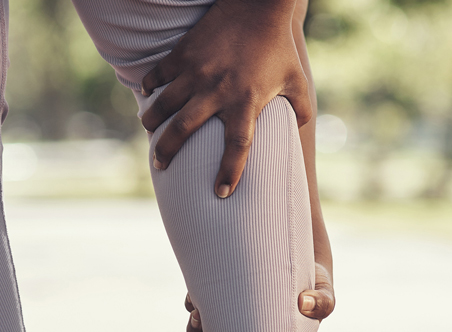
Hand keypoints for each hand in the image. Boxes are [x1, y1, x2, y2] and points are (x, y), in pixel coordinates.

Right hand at [141, 0, 311, 198]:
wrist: (257, 5)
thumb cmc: (278, 46)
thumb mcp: (297, 79)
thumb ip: (302, 109)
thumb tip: (302, 130)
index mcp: (246, 101)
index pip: (237, 147)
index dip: (229, 173)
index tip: (221, 193)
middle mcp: (217, 90)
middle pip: (184, 131)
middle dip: (166, 152)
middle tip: (159, 165)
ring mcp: (196, 72)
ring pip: (163, 105)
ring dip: (152, 122)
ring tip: (149, 131)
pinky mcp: (183, 54)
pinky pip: (158, 75)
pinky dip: (149, 87)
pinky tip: (148, 95)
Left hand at [185, 262, 333, 331]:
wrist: (299, 251)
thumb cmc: (311, 281)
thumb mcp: (323, 293)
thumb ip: (323, 303)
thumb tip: (304, 303)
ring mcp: (226, 313)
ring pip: (198, 328)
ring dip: (193, 325)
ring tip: (197, 314)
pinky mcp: (218, 289)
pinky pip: (195, 299)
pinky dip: (193, 298)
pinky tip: (197, 292)